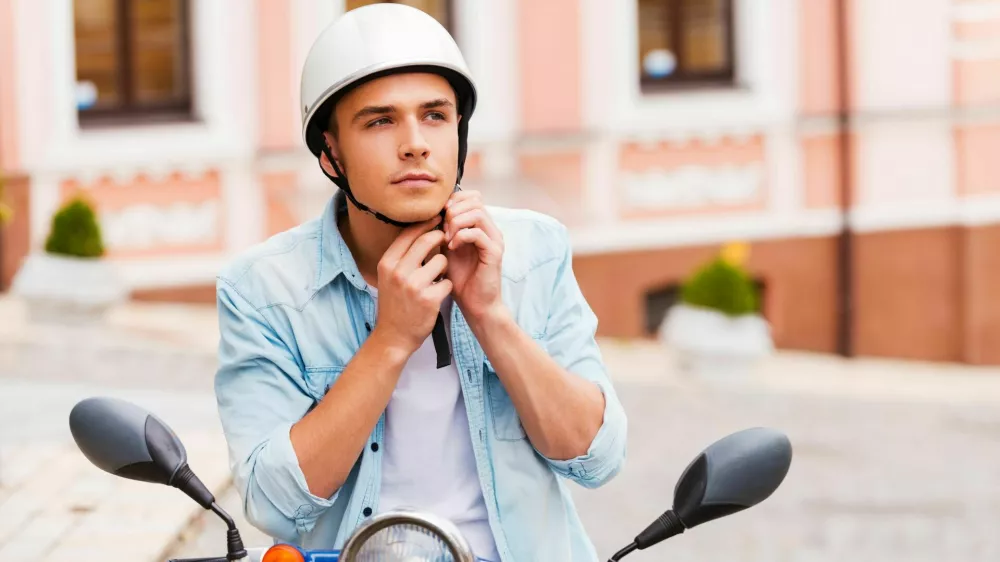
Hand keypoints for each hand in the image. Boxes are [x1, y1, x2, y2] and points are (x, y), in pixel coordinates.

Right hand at [372, 216, 451, 354]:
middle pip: (427, 240)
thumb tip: (421, 230)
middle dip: (441, 237)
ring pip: (441, 260)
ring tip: (437, 276)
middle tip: (448, 238)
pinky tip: (439, 293)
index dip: (425, 224)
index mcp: (387, 263)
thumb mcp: (389, 277)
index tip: (437, 218)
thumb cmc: (394, 304)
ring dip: (444, 266)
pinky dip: (446, 285)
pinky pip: (447, 281)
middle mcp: (398, 272)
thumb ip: (401, 256)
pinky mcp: (429, 299)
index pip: (408, 233)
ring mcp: (413, 285)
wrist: (394, 336)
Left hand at [443, 190, 504, 321]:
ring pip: (477, 212)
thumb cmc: (461, 279)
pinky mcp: (494, 252)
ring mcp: (495, 240)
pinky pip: (477, 233)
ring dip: (456, 222)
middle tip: (442, 229)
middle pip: (474, 200)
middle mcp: (491, 229)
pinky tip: (451, 248)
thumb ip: (444, 230)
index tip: (439, 218)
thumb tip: (431, 213)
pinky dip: (461, 236)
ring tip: (446, 239)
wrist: (475, 305)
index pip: (471, 196)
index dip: (453, 201)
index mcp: (481, 226)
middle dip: (453, 211)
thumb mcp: (447, 249)